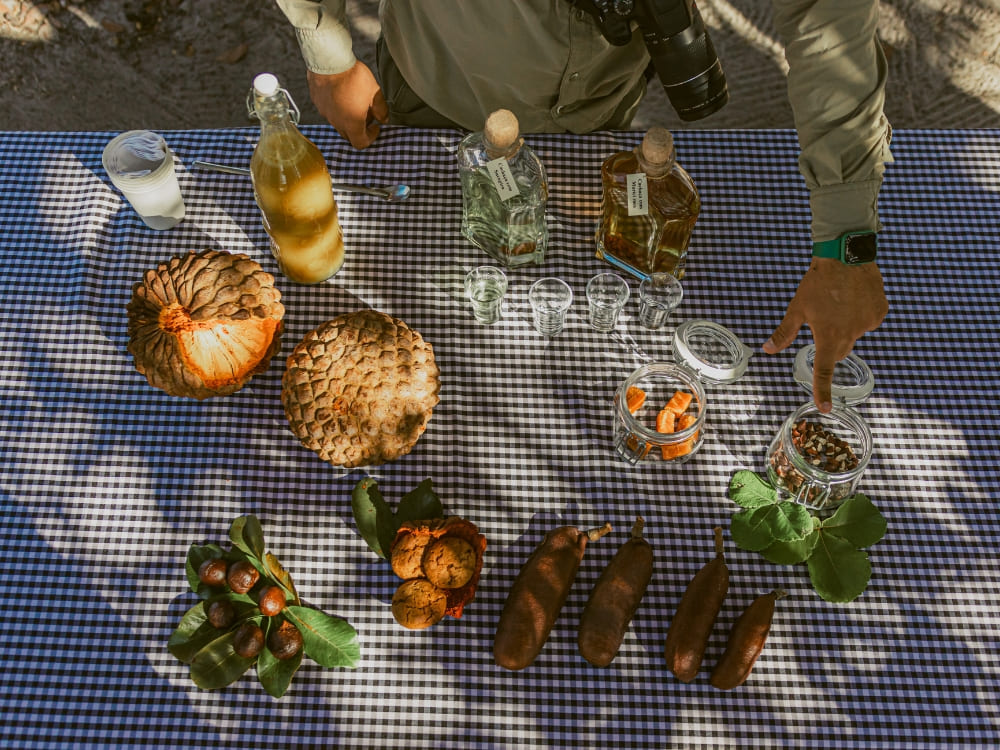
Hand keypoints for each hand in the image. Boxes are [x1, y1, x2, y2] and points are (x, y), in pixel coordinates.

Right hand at [306, 62, 387, 148]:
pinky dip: (336, 108)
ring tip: (354, 102)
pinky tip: (342, 95)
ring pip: (338, 123)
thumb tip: (383, 119)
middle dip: (359, 129)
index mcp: (352, 124)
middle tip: (366, 114)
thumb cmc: (353, 76)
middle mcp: (336, 122)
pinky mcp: (317, 102)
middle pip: (348, 135)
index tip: (375, 127)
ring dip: (347, 119)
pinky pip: (328, 111)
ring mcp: (325, 113)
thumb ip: (381, 109)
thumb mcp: (374, 92)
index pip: (361, 143)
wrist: (329, 60)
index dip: (371, 137)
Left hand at [763, 258, 887, 411]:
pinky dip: (860, 314)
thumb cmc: (817, 282)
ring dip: (846, 326)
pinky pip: (868, 321)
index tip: (825, 408)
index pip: (824, 370)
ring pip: (854, 335)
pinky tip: (854, 297)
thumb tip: (768, 350)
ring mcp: (868, 323)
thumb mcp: (797, 308)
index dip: (823, 390)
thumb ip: (784, 333)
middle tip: (823, 321)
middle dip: (831, 344)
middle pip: (839, 351)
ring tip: (839, 302)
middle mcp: (850, 334)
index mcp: (828, 336)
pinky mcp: (880, 312)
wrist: (846, 255)